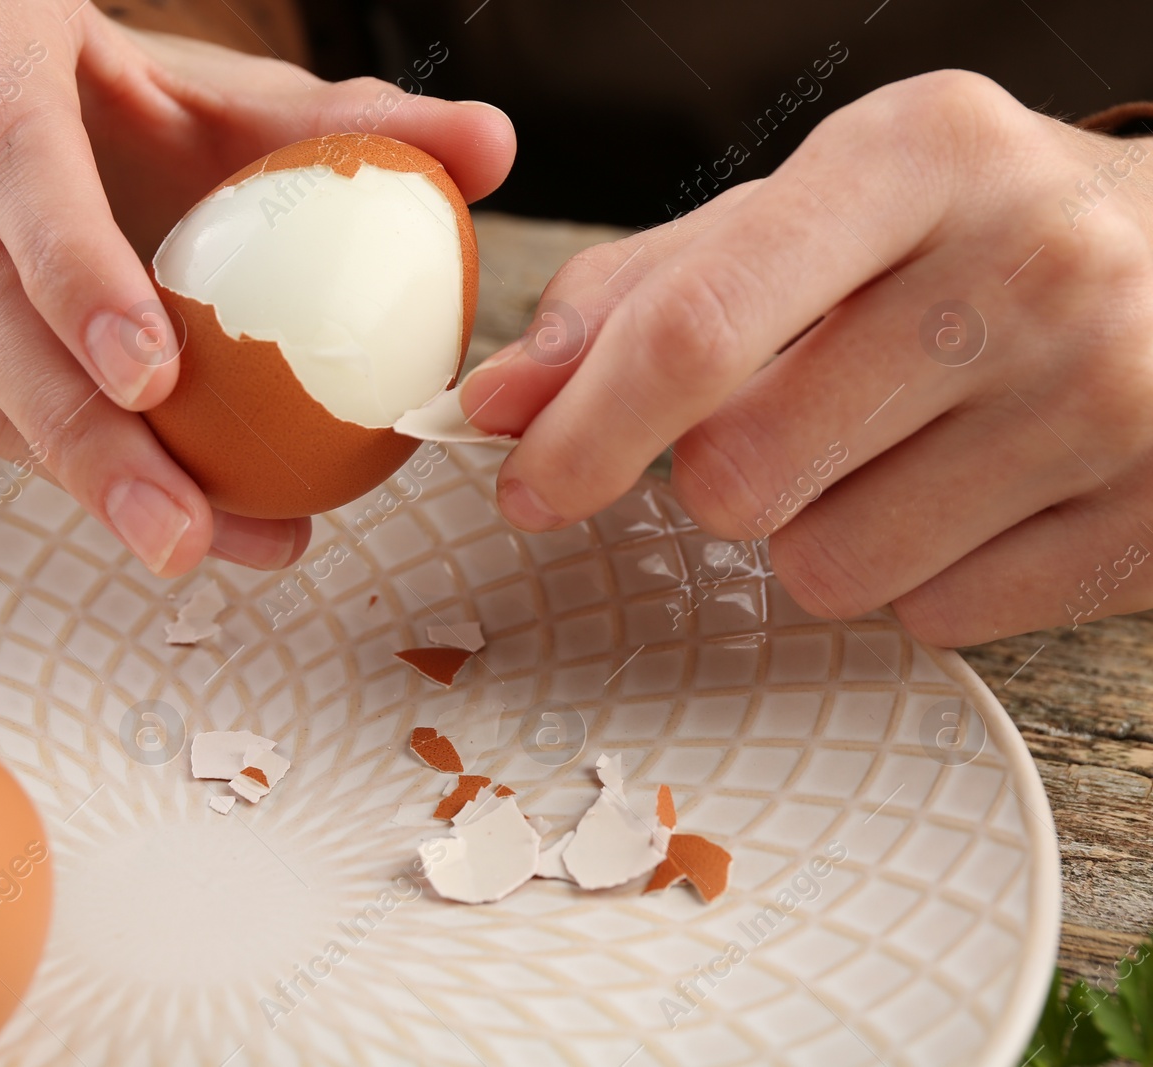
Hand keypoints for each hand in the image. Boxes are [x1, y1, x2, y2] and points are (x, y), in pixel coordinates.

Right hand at [0, 1, 514, 575]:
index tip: (158, 377)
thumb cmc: (121, 87)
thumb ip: (351, 123)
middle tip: (183, 528)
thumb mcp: (227, 92)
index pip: (8, 148)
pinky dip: (43, 460)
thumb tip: (489, 147)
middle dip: (76, 428)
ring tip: (188, 540)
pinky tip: (138, 500)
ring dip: (66, 470)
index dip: (73, 266)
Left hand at [460, 71, 1152, 644]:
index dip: (586, 427)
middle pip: (743, 475)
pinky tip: (974, 490)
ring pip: (827, 569)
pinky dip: (917, 573)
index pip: (700, 326)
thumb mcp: (811, 212)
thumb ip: (639, 295)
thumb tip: (497, 403)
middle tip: (800, 413)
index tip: (527, 482)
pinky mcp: (1147, 524)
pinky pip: (930, 618)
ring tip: (900, 443)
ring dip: (819, 529)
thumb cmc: (961, 235)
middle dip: (725, 473)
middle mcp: (1031, 267)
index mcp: (920, 156)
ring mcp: (1110, 402)